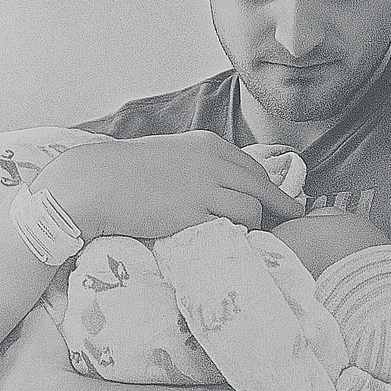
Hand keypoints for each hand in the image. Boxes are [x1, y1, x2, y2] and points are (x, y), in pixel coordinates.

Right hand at [39, 131, 304, 240]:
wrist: (96, 183)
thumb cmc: (127, 172)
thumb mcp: (172, 155)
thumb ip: (199, 165)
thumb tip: (217, 183)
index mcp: (209, 145)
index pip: (254, 168)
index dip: (271, 188)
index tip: (282, 203)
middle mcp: (214, 162)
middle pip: (263, 186)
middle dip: (281, 207)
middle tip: (293, 223)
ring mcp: (206, 187)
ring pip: (255, 208)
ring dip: (259, 225)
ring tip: (260, 239)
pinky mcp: (195, 213)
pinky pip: (235, 226)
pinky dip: (242, 235)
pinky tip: (240, 244)